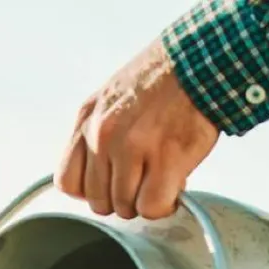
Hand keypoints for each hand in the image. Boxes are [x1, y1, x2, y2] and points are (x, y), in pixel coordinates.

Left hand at [55, 38, 218, 220]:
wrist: (201, 61)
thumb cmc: (162, 82)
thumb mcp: (111, 99)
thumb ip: (96, 136)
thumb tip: (101, 179)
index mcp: (87, 120)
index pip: (67, 183)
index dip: (92, 191)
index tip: (111, 184)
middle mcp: (102, 135)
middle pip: (99, 202)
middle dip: (123, 199)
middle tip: (144, 180)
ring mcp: (131, 148)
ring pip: (126, 208)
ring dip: (146, 201)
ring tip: (162, 176)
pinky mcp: (164, 158)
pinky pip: (151, 207)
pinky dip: (164, 204)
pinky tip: (174, 185)